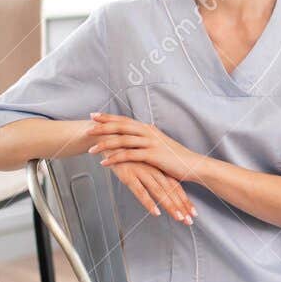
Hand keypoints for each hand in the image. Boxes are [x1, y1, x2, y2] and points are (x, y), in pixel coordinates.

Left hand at [86, 112, 203, 182]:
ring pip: (123, 141)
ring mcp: (151, 143)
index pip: (125, 120)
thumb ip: (147, 139)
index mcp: (148, 128)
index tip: (93, 116)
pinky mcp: (153, 155)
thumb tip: (137, 136)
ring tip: (91, 150)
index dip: (108, 117)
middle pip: (121, 127)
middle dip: (102, 128)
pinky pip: (129, 156)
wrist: (193, 165)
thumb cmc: (176, 158)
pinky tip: (105, 163)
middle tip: (87, 129)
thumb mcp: (160, 144)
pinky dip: (116, 159)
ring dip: (105, 145)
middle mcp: (148, 132)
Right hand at [103, 159, 196, 223]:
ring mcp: (142, 172)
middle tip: (190, 221)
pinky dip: (149, 202)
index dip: (185, 201)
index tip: (193, 214)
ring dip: (170, 206)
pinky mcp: (129, 175)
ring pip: (159, 192)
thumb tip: (163, 190)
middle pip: (171, 190)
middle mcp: (153, 169)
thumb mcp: (143, 163)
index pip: (176, 186)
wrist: (108, 139)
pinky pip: (140, 191)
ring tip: (179, 218)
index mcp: (158, 167)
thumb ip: (153, 175)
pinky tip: (156, 212)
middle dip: (182, 206)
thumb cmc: (127, 153)